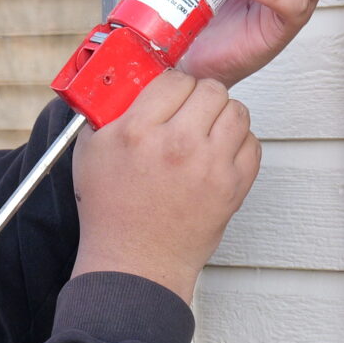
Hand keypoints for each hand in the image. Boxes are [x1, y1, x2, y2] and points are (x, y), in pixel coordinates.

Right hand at [71, 70, 261, 302]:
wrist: (135, 263)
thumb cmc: (111, 211)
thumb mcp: (90, 151)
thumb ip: (108, 111)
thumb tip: (131, 82)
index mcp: (138, 131)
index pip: (174, 80)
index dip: (172, 87)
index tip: (168, 99)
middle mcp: (178, 145)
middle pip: (211, 89)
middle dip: (200, 97)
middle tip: (189, 113)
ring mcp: (210, 166)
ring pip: (237, 111)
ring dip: (222, 116)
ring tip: (206, 131)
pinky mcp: (233, 187)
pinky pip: (252, 144)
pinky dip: (239, 143)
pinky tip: (218, 153)